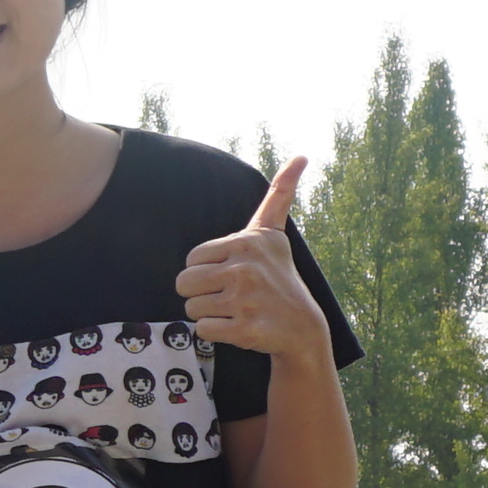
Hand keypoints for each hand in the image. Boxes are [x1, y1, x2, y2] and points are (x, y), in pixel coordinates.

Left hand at [177, 155, 324, 358]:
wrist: (303, 328)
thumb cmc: (280, 277)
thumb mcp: (274, 233)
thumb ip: (279, 193)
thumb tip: (301, 155)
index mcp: (247, 242)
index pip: (191, 258)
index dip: (205, 270)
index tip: (230, 274)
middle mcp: (246, 268)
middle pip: (184, 283)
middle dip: (199, 293)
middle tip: (229, 296)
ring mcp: (246, 300)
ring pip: (191, 308)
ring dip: (208, 313)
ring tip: (236, 310)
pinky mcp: (245, 330)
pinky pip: (202, 330)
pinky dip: (215, 332)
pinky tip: (238, 327)